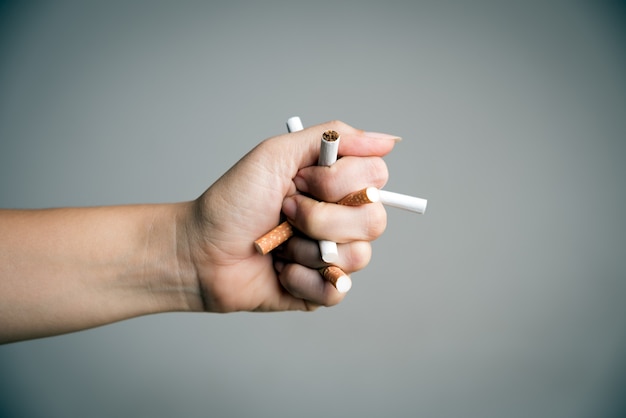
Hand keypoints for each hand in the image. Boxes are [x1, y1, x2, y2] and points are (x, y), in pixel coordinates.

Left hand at [185, 120, 398, 311]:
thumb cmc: (233, 202)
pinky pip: (336, 289)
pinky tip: (280, 271)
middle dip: (321, 217)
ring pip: (359, 257)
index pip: (377, 178)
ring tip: (279, 244)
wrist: (199, 251)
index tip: (301, 180)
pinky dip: (302, 280)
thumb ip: (331, 137)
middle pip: (374, 221)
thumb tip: (387, 140)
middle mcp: (340, 219)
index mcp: (334, 186)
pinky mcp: (321, 290)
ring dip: (307, 248)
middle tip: (286, 212)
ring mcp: (333, 256)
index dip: (340, 182)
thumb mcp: (276, 154)